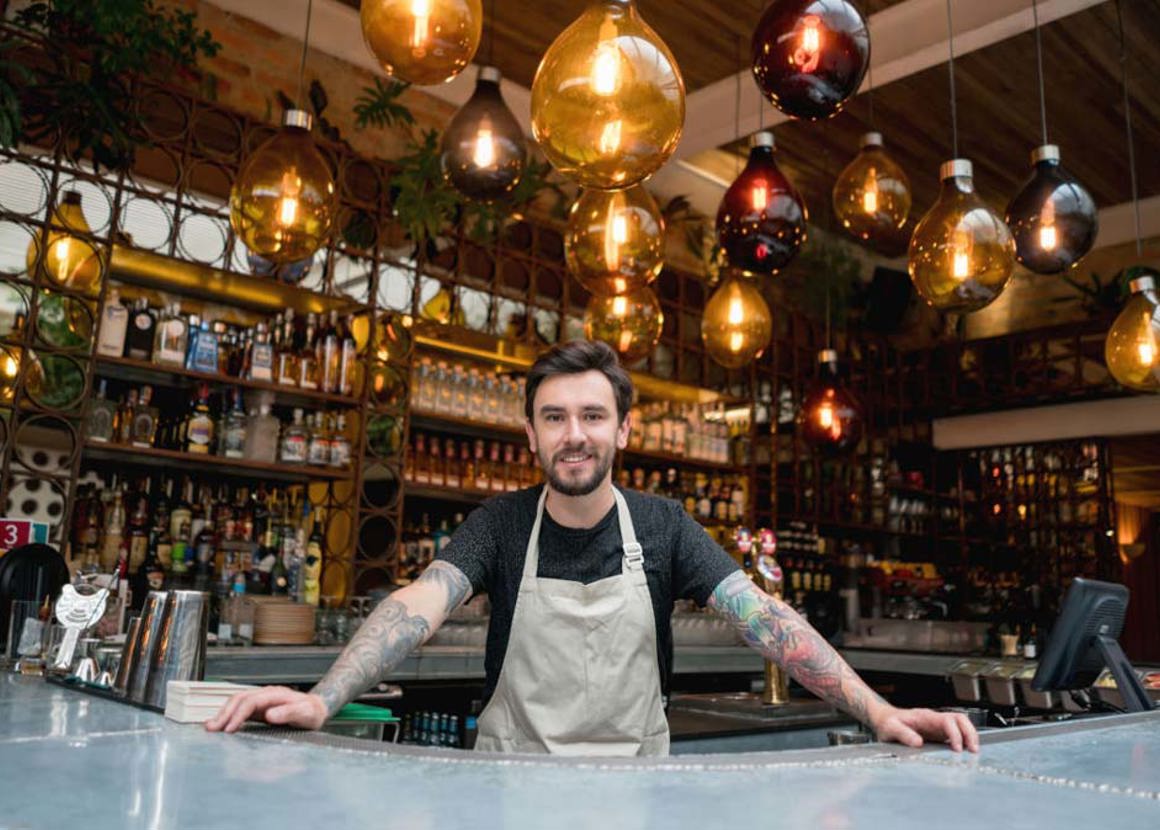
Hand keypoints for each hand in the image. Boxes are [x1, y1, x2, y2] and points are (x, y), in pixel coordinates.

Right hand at [204, 686, 327, 733]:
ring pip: (237, 703)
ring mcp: (261, 701)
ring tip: (210, 727)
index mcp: (275, 694)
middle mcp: (265, 695)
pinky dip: (228, 716)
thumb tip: (270, 715)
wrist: (317, 710)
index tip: (229, 729)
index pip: (251, 702)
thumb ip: (289, 713)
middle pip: (239, 699)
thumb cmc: (312, 712)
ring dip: (223, 714)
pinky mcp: (259, 709)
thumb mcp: (305, 713)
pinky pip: (240, 710)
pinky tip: (220, 725)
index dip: (238, 715)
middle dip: (224, 713)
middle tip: (212, 729)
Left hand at [871, 705, 978, 752]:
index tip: (957, 749)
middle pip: (960, 719)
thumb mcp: (890, 728)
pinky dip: (963, 742)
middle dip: (970, 733)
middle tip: (974, 750)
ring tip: (974, 752)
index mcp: (925, 716)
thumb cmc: (887, 723)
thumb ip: (903, 734)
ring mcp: (937, 726)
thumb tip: (918, 743)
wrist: (883, 719)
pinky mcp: (938, 734)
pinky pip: (955, 735)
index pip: (947, 720)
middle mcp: (934, 720)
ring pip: (961, 725)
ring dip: (969, 736)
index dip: (955, 734)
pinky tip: (965, 754)